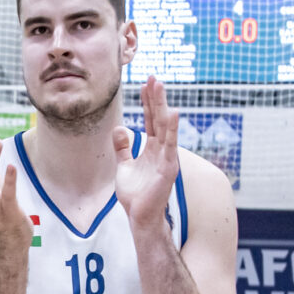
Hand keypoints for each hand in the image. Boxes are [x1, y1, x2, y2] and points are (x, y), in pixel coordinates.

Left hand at [112, 76, 182, 226]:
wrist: (140, 217)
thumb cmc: (135, 195)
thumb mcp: (124, 167)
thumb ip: (123, 148)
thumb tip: (119, 129)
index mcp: (152, 148)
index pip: (151, 120)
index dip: (148, 102)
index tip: (146, 83)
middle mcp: (161, 150)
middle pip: (158, 118)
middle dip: (155, 98)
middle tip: (154, 77)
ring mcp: (167, 157)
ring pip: (165, 127)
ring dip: (162, 106)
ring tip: (160, 86)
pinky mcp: (168, 167)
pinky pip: (170, 145)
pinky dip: (172, 128)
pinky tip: (173, 112)